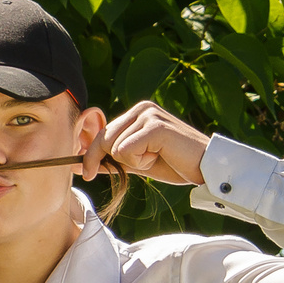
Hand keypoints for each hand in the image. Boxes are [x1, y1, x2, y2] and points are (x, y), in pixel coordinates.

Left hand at [93, 101, 208, 186]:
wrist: (204, 168)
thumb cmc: (173, 164)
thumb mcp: (136, 162)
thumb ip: (111, 160)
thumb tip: (79, 165)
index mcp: (136, 113)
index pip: (101, 135)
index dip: (91, 156)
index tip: (86, 174)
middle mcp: (141, 108)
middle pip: (103, 140)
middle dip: (113, 160)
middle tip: (145, 162)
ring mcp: (149, 115)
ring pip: (114, 148)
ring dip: (134, 161)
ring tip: (157, 156)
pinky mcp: (155, 126)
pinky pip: (126, 151)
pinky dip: (140, 161)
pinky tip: (160, 155)